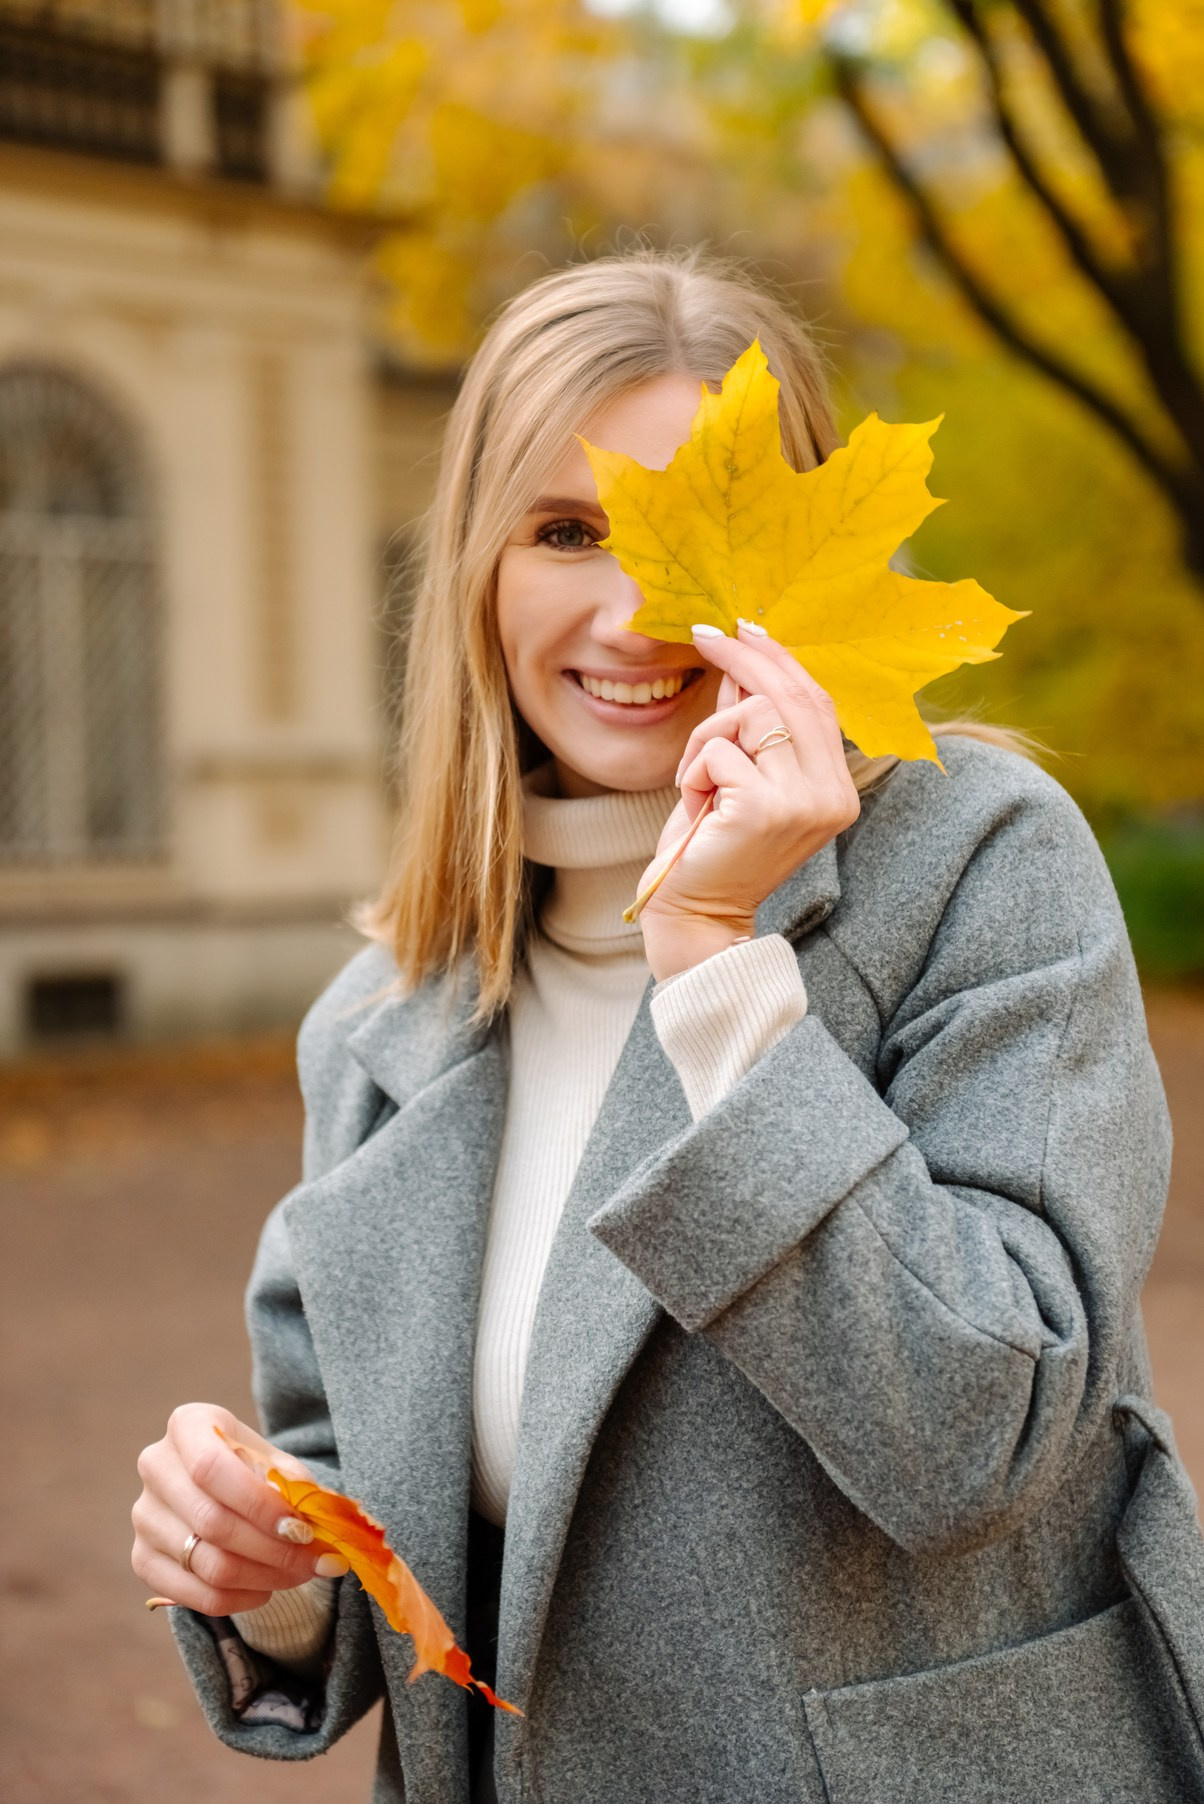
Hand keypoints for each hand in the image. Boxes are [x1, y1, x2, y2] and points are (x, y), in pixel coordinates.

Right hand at [132, 1403, 341, 1615]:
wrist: (221, 1485)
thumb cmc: (251, 1466)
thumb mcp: (274, 1459)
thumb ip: (294, 1482)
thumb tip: (317, 1513)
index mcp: (187, 1425)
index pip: (212, 1468)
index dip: (258, 1504)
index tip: (301, 1529)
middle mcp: (156, 1467)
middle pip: (212, 1522)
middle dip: (273, 1549)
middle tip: (315, 1561)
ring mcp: (144, 1516)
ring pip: (208, 1564)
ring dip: (264, 1576)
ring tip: (300, 1573)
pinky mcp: (142, 1559)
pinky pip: (195, 1595)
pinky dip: (240, 1599)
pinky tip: (267, 1588)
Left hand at [638, 621, 858, 980]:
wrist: (696, 917)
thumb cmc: (711, 848)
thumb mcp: (735, 777)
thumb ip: (746, 726)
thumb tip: (741, 662)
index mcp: (837, 788)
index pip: (817, 703)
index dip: (780, 659)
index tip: (745, 626)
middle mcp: (832, 796)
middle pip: (793, 697)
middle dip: (745, 657)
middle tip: (705, 634)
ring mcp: (803, 803)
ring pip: (751, 717)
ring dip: (708, 739)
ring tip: (699, 783)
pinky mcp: (765, 809)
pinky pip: (719, 752)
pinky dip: (693, 772)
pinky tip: (697, 807)